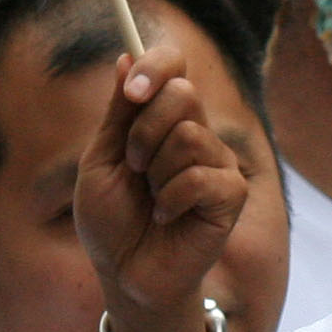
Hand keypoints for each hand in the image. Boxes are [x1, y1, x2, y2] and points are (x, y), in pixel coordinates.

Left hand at [74, 45, 245, 331]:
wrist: (125, 274)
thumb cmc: (111, 222)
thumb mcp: (101, 161)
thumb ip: (118, 113)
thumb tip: (126, 57)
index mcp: (162, 118)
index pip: (174, 64)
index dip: (156, 66)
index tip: (132, 92)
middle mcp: (195, 132)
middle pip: (183, 92)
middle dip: (144, 130)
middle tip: (133, 166)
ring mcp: (216, 162)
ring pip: (188, 136)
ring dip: (155, 173)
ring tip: (151, 199)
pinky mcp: (230, 195)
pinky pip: (199, 177)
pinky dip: (171, 200)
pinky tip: (166, 218)